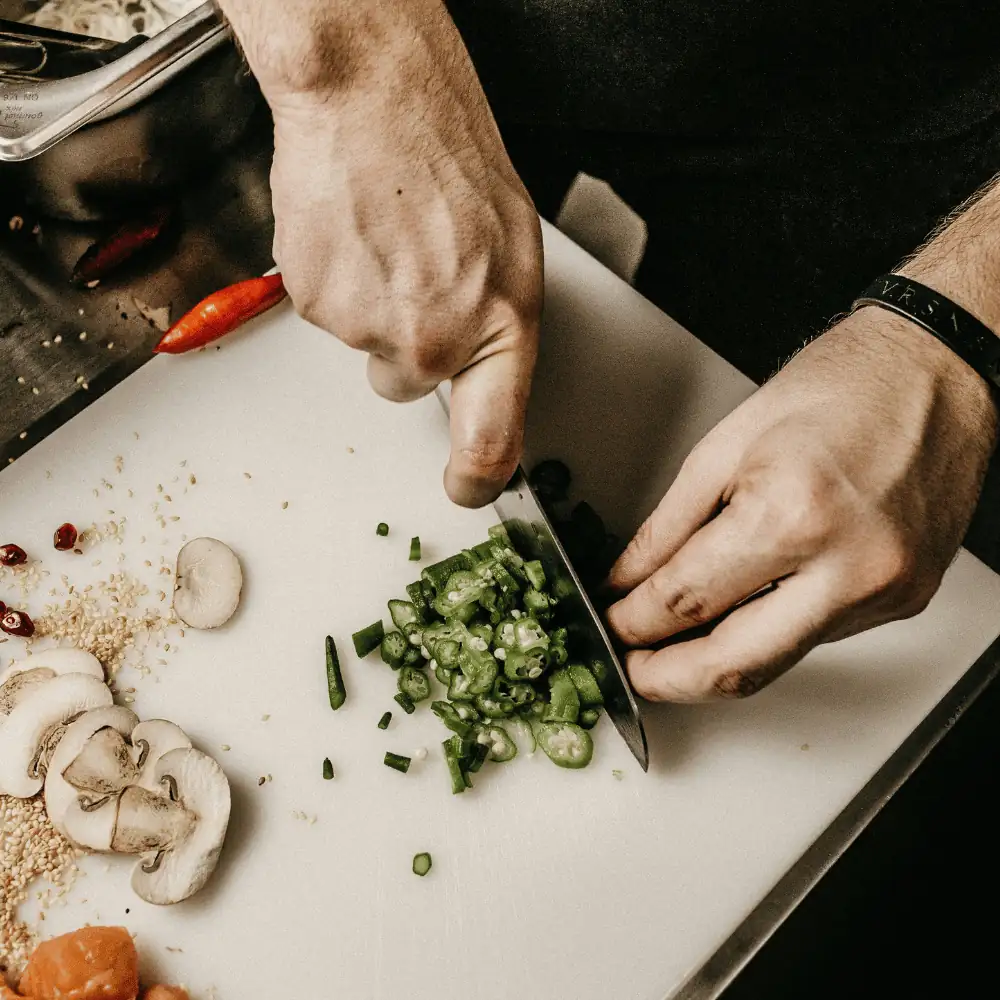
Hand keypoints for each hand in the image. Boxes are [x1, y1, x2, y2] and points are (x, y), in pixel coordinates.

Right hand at [223, 0, 542, 507]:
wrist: (372, 96)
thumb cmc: (448, 155)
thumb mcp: (510, 251)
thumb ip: (495, 329)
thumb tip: (480, 380)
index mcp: (500, 328)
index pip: (491, 443)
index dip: (476, 479)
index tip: (466, 488)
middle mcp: (434, 342)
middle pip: (407, 385)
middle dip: (408, 343)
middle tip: (416, 274)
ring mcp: (368, 328)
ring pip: (365, 345)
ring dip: (372, 304)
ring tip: (387, 236)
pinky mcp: (315, 304)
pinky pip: (328, 311)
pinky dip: (337, 280)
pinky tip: (354, 232)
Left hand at [605, 308, 997, 700]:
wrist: (934, 370)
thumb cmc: (839, 386)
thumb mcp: (724, 446)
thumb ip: (666, 527)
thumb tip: (627, 582)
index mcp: (793, 514)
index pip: (687, 601)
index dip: (633, 623)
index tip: (611, 625)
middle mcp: (848, 566)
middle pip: (735, 666)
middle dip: (668, 679)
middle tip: (631, 666)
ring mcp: (884, 591)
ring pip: (776, 663)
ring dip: (715, 662)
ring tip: (672, 643)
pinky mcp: (904, 600)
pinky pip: (815, 638)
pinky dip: (766, 633)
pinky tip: (739, 612)